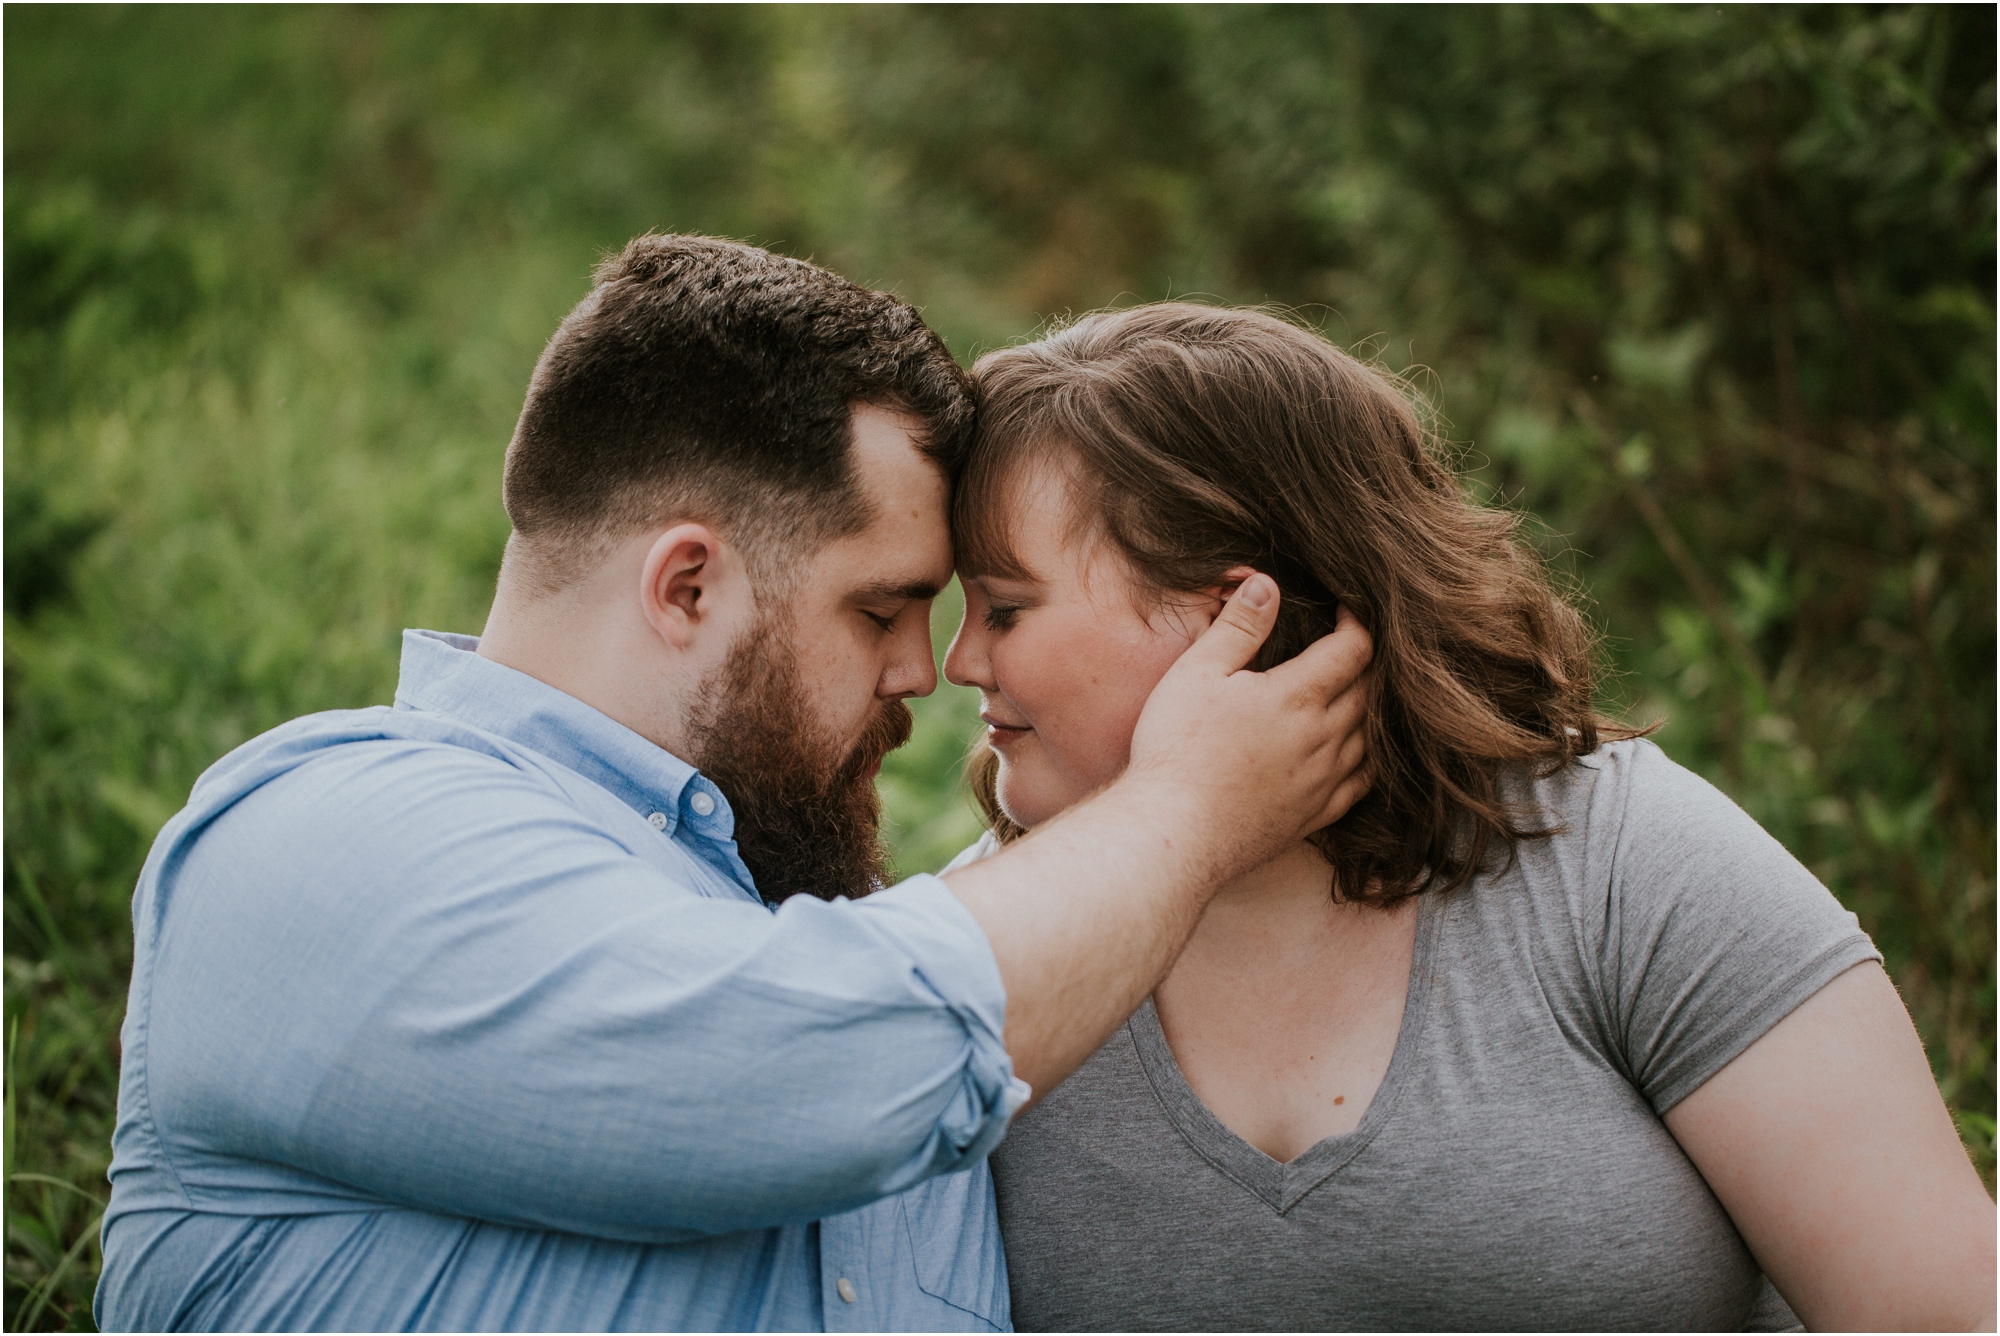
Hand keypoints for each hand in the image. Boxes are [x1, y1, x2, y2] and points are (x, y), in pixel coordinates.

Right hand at [1125, 572, 1372, 877]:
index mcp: (1298, 696)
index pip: (1354, 649)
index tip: (1347, 608)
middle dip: (1366, 662)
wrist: (1174, 832)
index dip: (1358, 622)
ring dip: (1370, 709)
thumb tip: (1267, 585)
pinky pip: (1362, 783)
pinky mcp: (1315, 816)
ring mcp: (1323, 781)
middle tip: (1350, 645)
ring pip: (1371, 737)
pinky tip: (1354, 752)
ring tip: (1355, 691)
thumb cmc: (1177, 749)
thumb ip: (1238, 627)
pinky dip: (1368, 760)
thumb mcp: (1197, 673)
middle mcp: (1323, 738)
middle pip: (1369, 691)